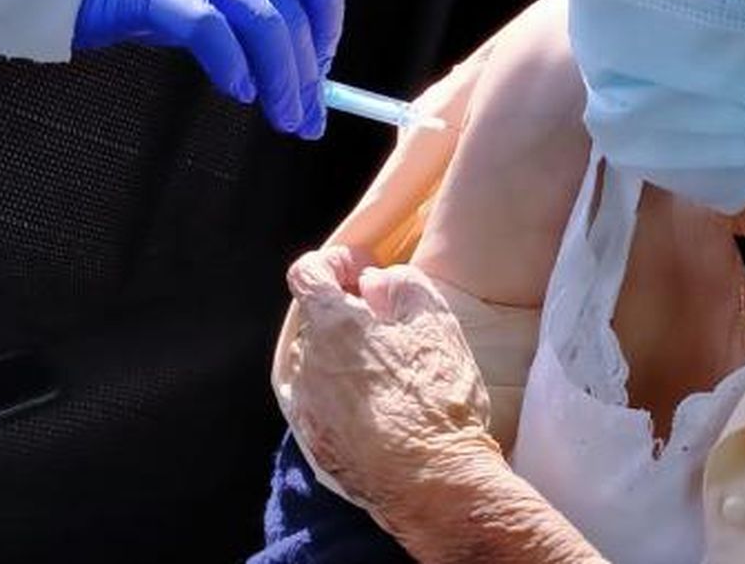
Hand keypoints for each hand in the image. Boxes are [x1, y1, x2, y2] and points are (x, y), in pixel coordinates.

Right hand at [73, 0, 343, 137]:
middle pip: (293, 15)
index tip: (326, 74)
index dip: (331, 33)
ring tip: (284, 116)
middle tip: (308, 118)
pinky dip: (234, 68)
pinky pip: (215, 34)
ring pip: (265, 27)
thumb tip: (307, 76)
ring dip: (281, 82)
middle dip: (307, 77)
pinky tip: (240, 90)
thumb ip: (264, 20)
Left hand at [285, 246, 501, 522]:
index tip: (364, 271)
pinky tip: (384, 408)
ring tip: (392, 371)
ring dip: (346, 356)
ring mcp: (308, 407)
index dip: (335, 262)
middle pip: (316, 320)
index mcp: (332, 325)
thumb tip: (376, 283)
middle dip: (347, 312)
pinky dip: (346, 396)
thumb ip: (401, 284)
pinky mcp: (317, 444)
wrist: (433, 483)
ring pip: (319, 363)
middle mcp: (308, 363)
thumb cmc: (437, 397)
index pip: (307, 272)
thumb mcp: (435, 321)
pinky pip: (323, 403)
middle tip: (391, 322)